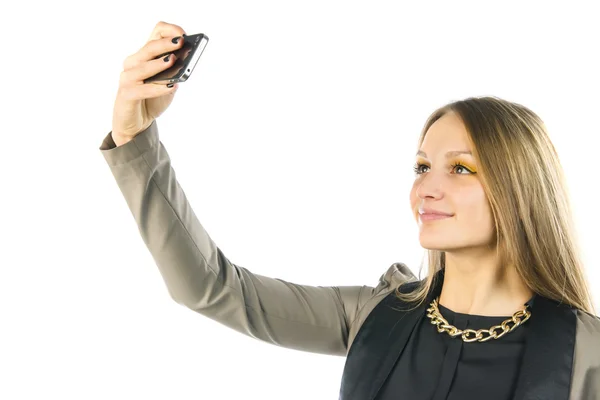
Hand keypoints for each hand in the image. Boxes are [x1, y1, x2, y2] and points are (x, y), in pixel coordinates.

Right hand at [111, 21, 185, 143]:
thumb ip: (174, 73)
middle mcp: (133, 63)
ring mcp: (128, 78)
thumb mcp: (167, 84)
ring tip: (172, 61)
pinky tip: (170, 87)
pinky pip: (143, 90)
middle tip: (181, 42)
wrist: (136, 124)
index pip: (155, 34)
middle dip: (166, 44)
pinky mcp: (126, 94)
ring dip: (158, 63)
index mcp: (144, 56)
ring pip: (143, 66)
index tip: (183, 35)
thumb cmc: (151, 101)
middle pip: (149, 48)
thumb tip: (187, 62)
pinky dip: (157, 88)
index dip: (169, 31)